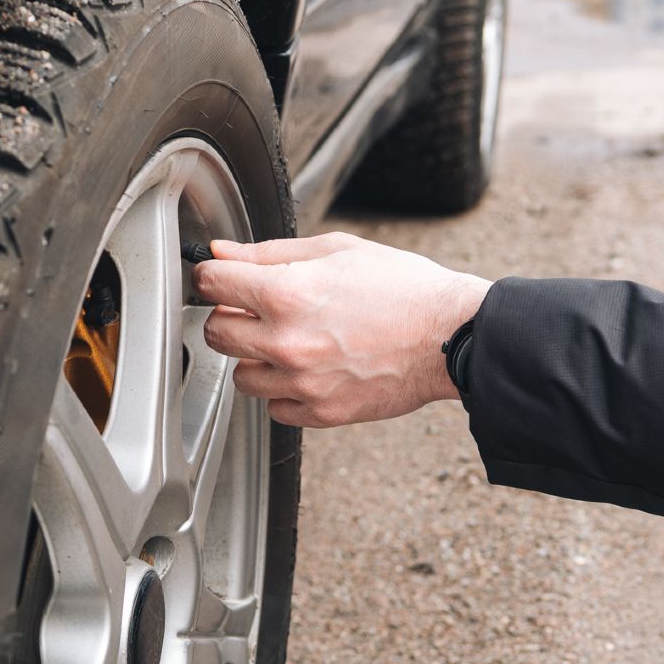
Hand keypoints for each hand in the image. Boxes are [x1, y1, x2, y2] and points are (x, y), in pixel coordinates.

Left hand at [192, 232, 491, 427]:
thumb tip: (222, 255)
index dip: (215, 277)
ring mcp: (303, 383)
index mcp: (287, 293)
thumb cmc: (404, 288)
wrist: (452, 336)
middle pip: (215, 334)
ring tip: (291, 343)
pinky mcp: (322, 412)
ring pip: (241, 377)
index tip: (225, 280)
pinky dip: (286, 391)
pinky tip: (311, 369)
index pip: (211, 284)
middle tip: (258, 311)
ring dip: (257, 358)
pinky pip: (276, 408)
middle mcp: (286, 342)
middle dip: (230, 318)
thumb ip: (271, 253)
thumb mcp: (338, 250)